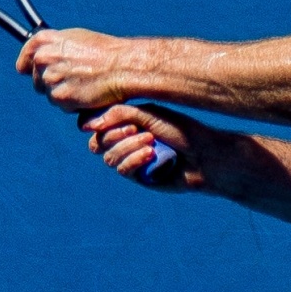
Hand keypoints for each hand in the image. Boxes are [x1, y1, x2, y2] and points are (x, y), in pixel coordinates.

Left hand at [17, 26, 140, 113]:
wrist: (122, 66)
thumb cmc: (105, 52)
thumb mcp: (76, 38)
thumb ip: (56, 47)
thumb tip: (43, 57)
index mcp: (45, 41)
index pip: (26, 57)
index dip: (27, 66)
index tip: (26, 71)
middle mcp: (44, 58)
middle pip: (37, 81)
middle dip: (52, 84)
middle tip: (74, 80)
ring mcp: (51, 78)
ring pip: (51, 96)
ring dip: (66, 95)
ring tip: (85, 85)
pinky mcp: (61, 96)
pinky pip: (63, 107)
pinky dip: (75, 105)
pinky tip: (88, 94)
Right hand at [84, 104, 206, 187]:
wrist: (204, 156)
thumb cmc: (181, 131)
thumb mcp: (148, 114)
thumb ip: (118, 114)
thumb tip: (86, 125)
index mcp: (127, 122)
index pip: (97, 123)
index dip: (101, 122)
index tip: (121, 119)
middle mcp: (126, 141)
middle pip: (97, 141)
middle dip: (115, 134)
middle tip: (137, 129)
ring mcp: (131, 160)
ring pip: (108, 157)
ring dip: (127, 147)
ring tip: (150, 142)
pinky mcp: (138, 177)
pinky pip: (121, 169)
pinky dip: (133, 160)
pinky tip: (150, 155)